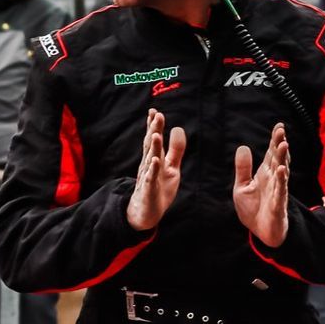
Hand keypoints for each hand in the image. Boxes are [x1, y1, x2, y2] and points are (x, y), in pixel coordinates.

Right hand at [126, 108, 184, 232]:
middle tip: (156, 115)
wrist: (146, 213)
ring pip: (150, 159)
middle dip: (153, 130)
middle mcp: (149, 166)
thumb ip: (175, 150)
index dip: (154, 126)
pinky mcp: (149, 190)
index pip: (153, 139)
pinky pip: (150, 178)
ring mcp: (148, 177)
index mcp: (155, 159)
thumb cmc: (159, 189)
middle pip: (151, 145)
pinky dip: (152, 169)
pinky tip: (155, 160)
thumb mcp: (171, 167)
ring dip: (153, 147)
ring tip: (156, 133)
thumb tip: (178, 128)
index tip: (154, 111)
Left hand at [233, 122, 290, 247]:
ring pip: (281, 172)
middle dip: (280, 145)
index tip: (279, 126)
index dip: (275, 140)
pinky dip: (281, 181)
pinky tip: (281, 170)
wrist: (261, 232)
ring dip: (283, 159)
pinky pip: (280, 191)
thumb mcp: (241, 187)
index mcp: (265, 174)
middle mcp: (273, 180)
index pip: (271, 154)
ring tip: (284, 145)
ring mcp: (277, 191)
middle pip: (278, 159)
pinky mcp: (278, 205)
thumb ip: (243, 168)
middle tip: (281, 131)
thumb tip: (243, 146)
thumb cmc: (253, 209)